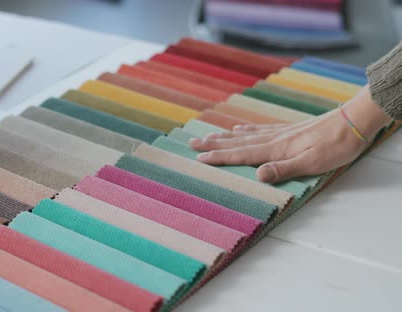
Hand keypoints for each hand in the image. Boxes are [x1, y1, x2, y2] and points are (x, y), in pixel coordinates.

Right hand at [189, 85, 390, 182]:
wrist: (354, 122)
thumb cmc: (336, 147)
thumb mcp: (313, 164)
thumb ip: (284, 169)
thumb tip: (258, 176)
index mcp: (276, 150)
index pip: (241, 155)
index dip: (219, 157)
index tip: (199, 157)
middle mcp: (273, 140)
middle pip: (236, 142)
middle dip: (213, 144)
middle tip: (191, 143)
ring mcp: (279, 133)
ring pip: (244, 135)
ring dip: (224, 137)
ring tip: (206, 136)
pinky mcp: (288, 130)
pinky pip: (259, 129)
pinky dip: (245, 130)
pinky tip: (238, 129)